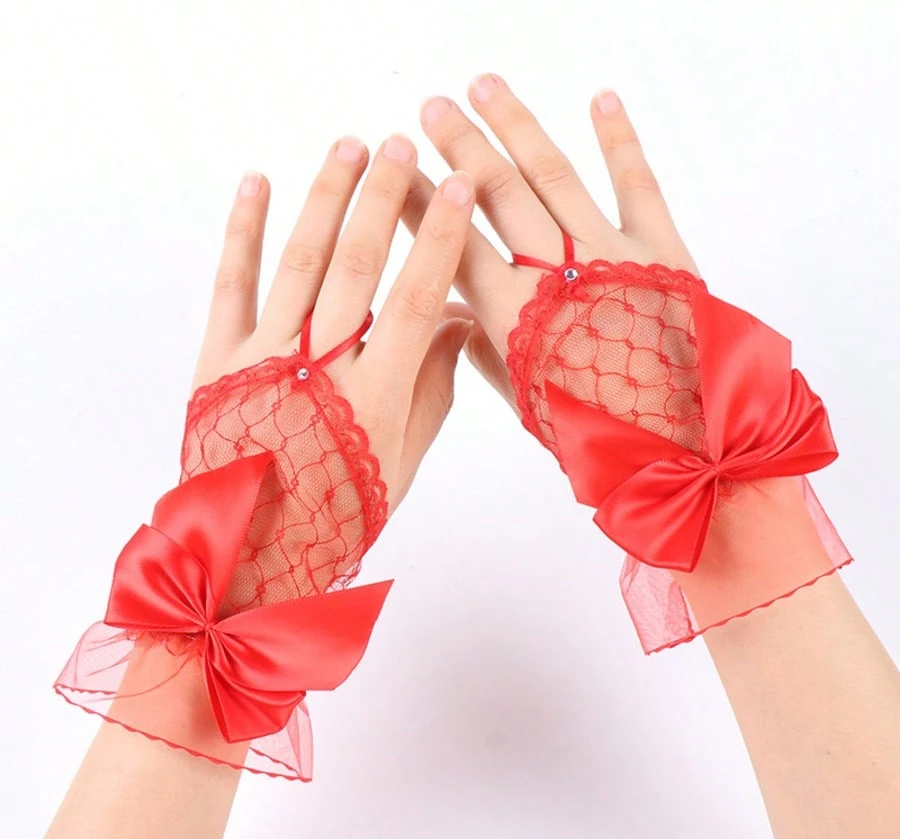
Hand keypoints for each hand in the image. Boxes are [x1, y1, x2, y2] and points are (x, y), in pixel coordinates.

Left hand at [195, 134, 474, 510]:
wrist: (249, 553)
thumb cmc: (338, 512)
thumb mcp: (402, 462)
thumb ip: (433, 389)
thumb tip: (458, 320)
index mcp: (372, 398)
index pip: (413, 300)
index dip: (439, 241)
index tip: (459, 188)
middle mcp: (317, 370)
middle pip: (355, 267)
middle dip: (382, 199)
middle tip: (403, 145)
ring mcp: (261, 360)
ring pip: (299, 263)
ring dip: (325, 199)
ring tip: (349, 146)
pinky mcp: (217, 360)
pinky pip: (230, 285)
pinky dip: (242, 231)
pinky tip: (257, 183)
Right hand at [401, 76, 696, 408]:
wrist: (682, 442)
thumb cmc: (597, 431)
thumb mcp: (526, 402)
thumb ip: (490, 357)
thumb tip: (459, 321)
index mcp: (515, 315)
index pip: (454, 242)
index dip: (422, 202)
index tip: (396, 170)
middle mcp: (556, 272)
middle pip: (497, 194)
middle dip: (460, 146)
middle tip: (430, 109)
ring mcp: (611, 254)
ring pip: (553, 175)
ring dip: (516, 126)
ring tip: (485, 86)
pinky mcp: (663, 249)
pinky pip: (638, 183)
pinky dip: (619, 139)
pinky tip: (601, 99)